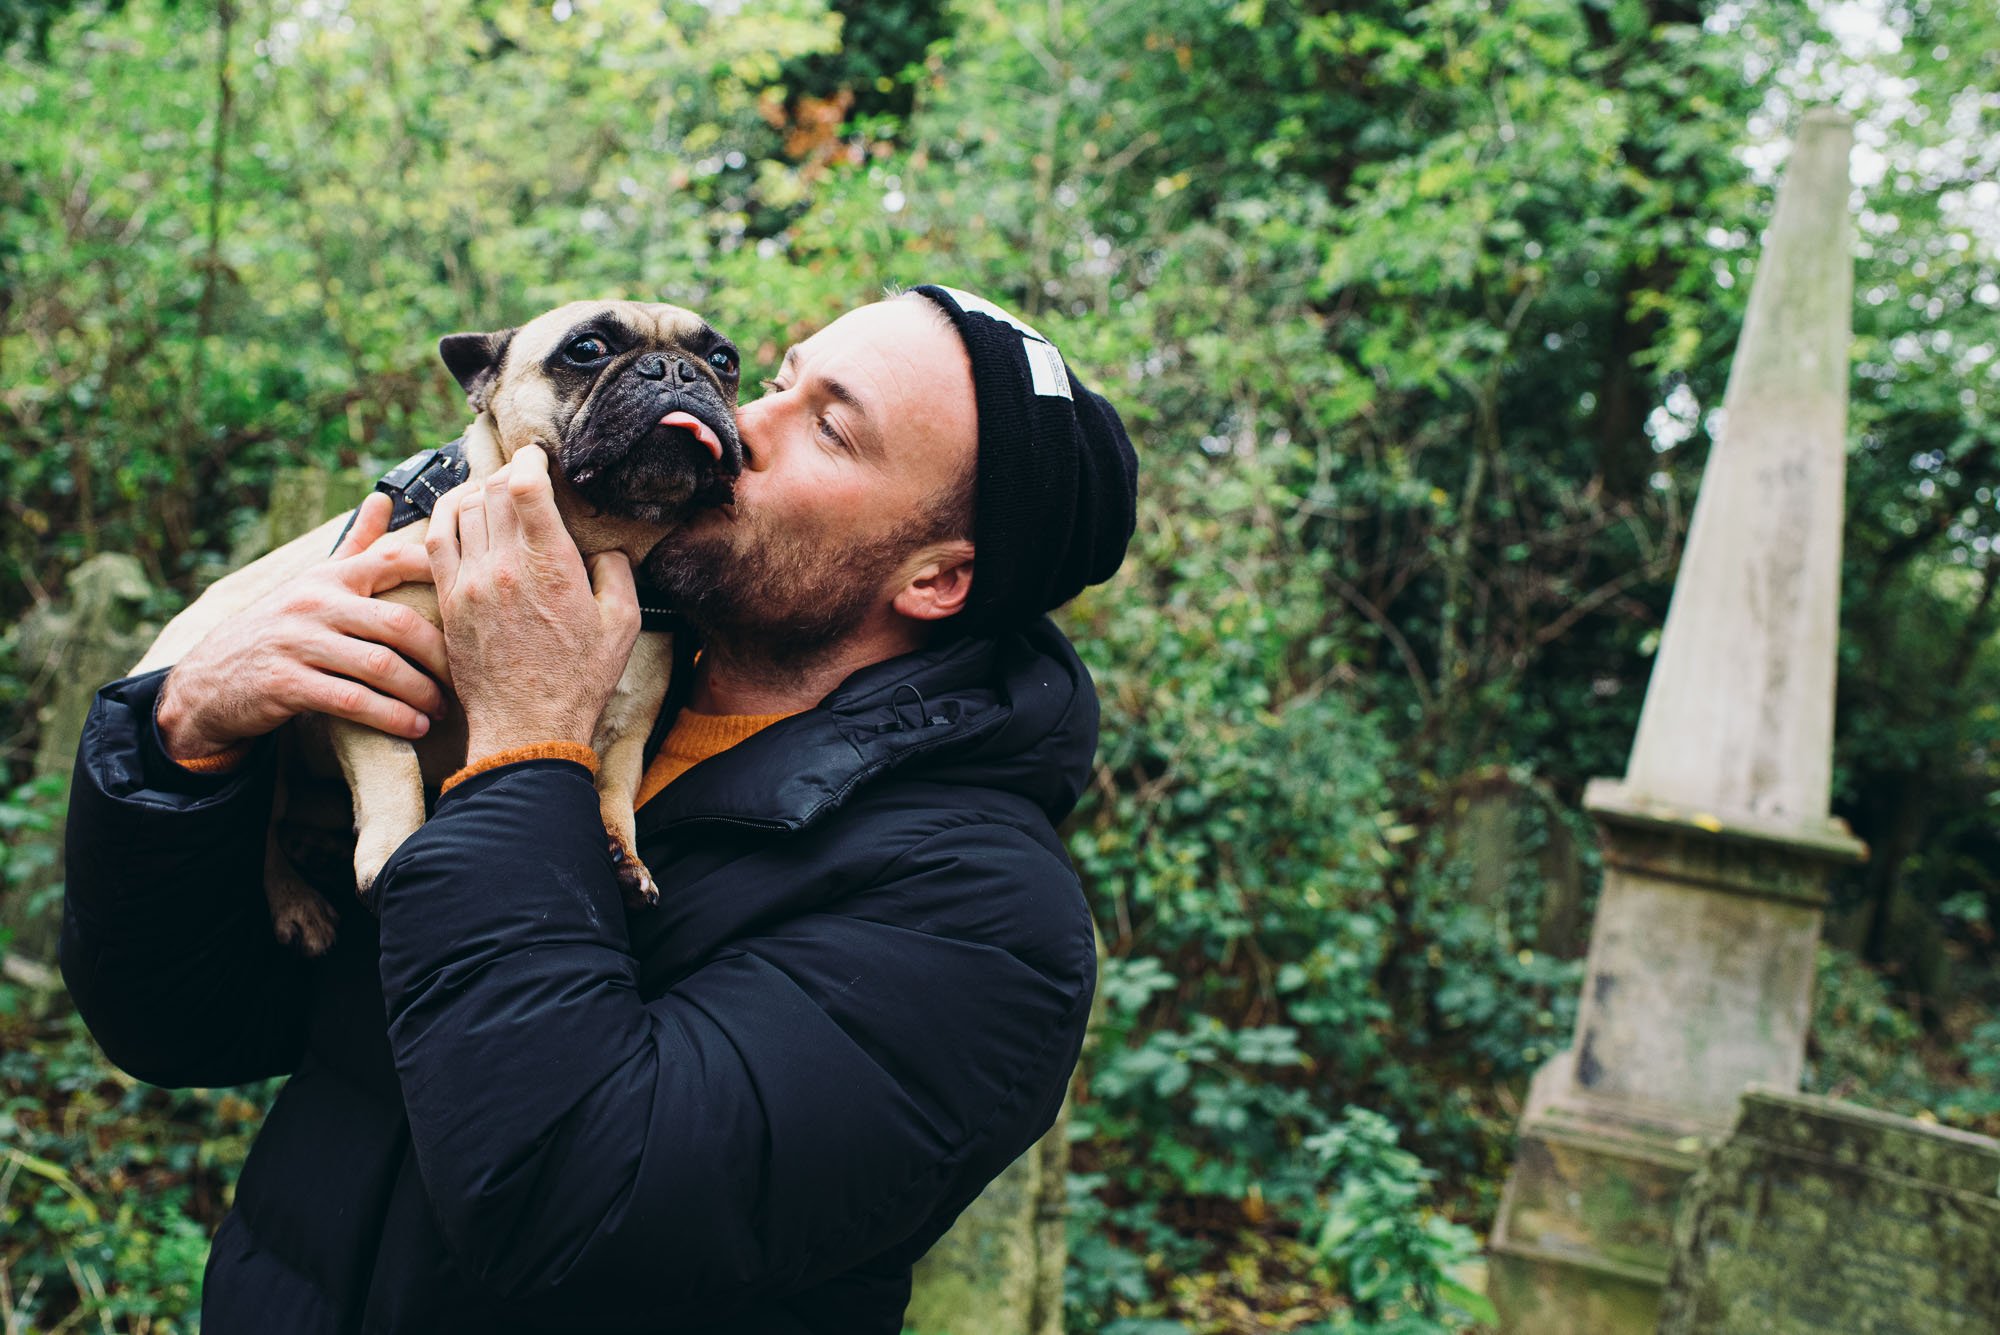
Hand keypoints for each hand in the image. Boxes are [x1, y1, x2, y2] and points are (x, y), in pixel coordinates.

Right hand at [156, 492, 451, 761]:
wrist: (207, 680)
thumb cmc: (279, 628)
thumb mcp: (313, 583)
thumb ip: (355, 547)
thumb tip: (383, 498)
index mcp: (330, 577)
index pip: (394, 561)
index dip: (440, 575)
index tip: (476, 598)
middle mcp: (315, 603)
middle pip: (398, 625)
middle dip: (440, 655)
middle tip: (463, 678)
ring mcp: (298, 642)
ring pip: (381, 666)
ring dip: (420, 693)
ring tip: (441, 711)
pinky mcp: (286, 683)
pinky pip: (353, 701)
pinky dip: (391, 717)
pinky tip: (413, 728)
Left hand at [426, 444, 639, 760]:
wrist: (527, 726)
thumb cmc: (578, 680)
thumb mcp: (621, 624)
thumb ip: (616, 574)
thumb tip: (605, 550)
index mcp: (548, 566)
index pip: (525, 487)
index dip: (530, 460)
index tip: (538, 456)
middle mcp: (502, 566)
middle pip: (491, 491)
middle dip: (507, 473)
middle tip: (522, 475)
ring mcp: (469, 583)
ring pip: (460, 509)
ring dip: (476, 490)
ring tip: (492, 490)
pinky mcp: (449, 600)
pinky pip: (435, 540)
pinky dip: (444, 515)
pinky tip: (458, 511)